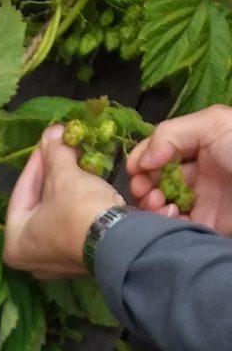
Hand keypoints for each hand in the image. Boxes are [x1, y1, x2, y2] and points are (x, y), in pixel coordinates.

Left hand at [4, 126, 123, 277]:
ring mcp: (53, 264)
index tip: (47, 142)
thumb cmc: (79, 211)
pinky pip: (69, 227)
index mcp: (14, 244)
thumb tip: (52, 131)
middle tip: (60, 149)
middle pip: (37, 205)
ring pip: (54, 216)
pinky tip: (85, 184)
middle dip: (51, 174)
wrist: (119, 242)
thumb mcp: (63, 176)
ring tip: (74, 161)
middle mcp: (29, 259)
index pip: (20, 193)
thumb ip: (54, 152)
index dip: (36, 162)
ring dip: (65, 187)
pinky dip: (75, 206)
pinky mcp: (75, 261)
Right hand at [127, 106, 231, 232]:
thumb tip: (141, 161)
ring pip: (160, 205)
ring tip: (159, 205)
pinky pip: (173, 227)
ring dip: (151, 205)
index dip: (143, 159)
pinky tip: (170, 217)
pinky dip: (163, 223)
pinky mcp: (204, 226)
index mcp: (201, 144)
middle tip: (145, 192)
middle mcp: (199, 172)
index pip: (160, 151)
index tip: (135, 170)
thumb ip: (171, 133)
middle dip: (143, 185)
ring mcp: (201, 201)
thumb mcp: (214, 123)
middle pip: (156, 180)